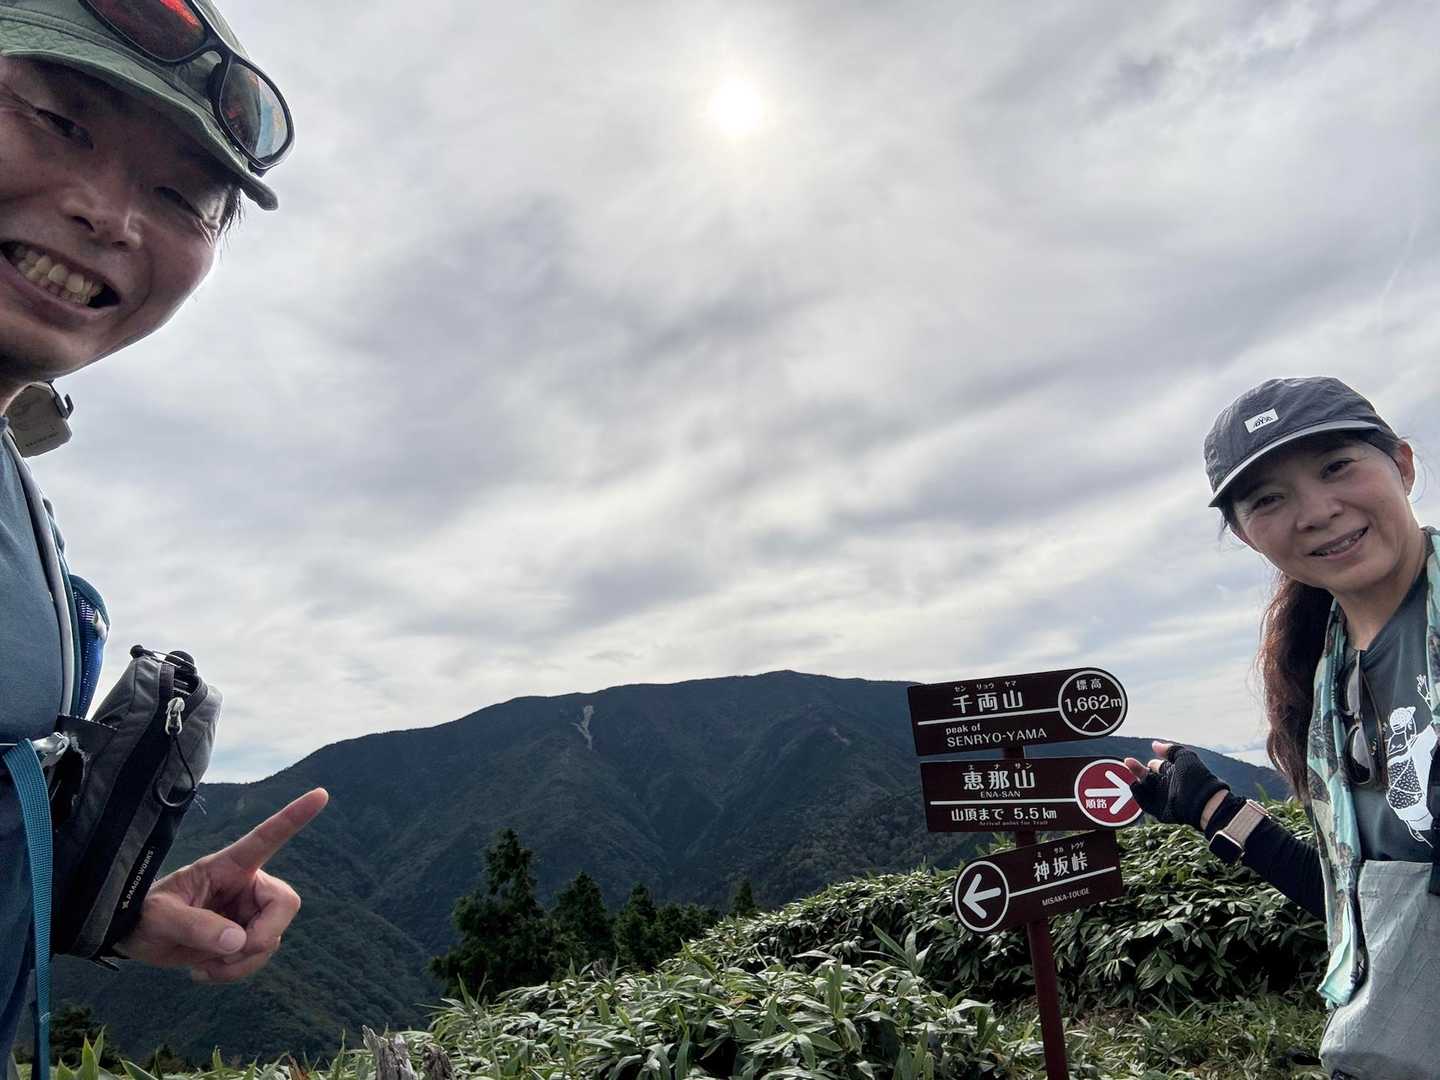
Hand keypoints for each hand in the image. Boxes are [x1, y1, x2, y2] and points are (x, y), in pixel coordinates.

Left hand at [114, 787, 328, 981]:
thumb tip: (238, 942)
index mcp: (227, 866)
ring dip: (242, 963)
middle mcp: (246, 886)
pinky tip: (205, 972)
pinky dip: (235, 972)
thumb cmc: (141, 914)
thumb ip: (195, 926)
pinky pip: (257, 958)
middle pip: (285, 903)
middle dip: (265, 934)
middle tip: (234, 952)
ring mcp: (246, 913)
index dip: (294, 818)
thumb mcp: (158, 917)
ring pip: (272, 938)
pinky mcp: (242, 939)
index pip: (266, 838)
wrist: (132, 939)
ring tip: (205, 967)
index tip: (320, 794)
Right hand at [1122, 741, 1228, 828]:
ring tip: (1132, 776)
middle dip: (1137, 769)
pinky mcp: (1161, 811)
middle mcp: (1167, 785)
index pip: (1157, 767)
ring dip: (1137, 782)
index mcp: (1174, 773)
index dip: (1151, 763)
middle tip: (1128, 762)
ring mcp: (1164, 798)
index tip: (1145, 760)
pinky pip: (1145, 803)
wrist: (1203, 801)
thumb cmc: (1196, 777)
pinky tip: (1135, 786)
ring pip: (1144, 789)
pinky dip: (1138, 795)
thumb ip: (1169, 749)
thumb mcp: (1184, 757)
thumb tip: (1154, 744)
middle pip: (1147, 777)